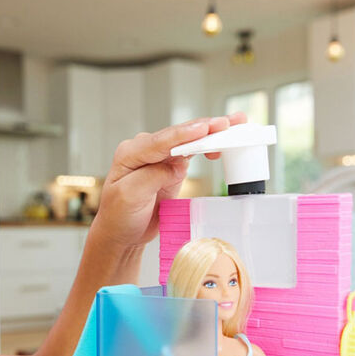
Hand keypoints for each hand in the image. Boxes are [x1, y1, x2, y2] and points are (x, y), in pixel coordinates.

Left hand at [92, 112, 246, 248]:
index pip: (160, 141)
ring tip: (234, 126)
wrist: (123, 232)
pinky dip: (209, 146)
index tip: (203, 128)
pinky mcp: (172, 166)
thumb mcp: (129, 196)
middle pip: (178, 135)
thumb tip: (178, 164)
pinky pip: (193, 151)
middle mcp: (145, 150)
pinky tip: (223, 143)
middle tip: (228, 123)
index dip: (183, 134)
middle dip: (204, 128)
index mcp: (130, 153)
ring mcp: (160, 157)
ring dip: (212, 133)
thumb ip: (152, 177)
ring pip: (189, 140)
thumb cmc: (120, 215)